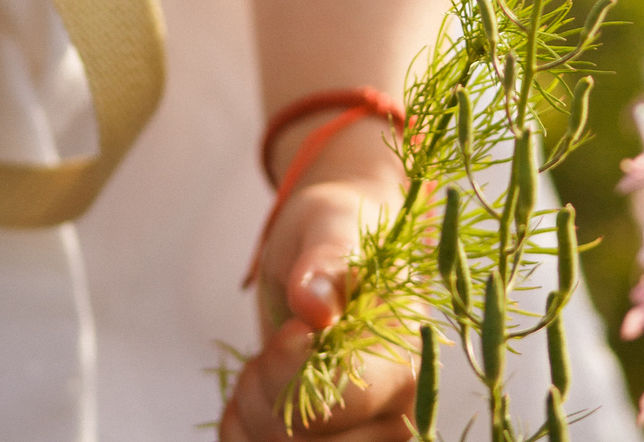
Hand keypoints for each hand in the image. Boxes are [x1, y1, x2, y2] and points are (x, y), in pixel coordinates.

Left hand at [221, 140, 414, 440]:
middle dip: (264, 393)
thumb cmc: (334, 231)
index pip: (336, 401)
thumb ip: (327, 260)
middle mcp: (392, 418)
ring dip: (250, 412)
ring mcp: (362, 439)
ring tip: (264, 366)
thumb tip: (316, 306)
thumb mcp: (328, 224)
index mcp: (404, 367)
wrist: (331, 251)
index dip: (288, 369)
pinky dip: (239, 431)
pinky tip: (254, 393)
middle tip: (274, 345)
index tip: (288, 328)